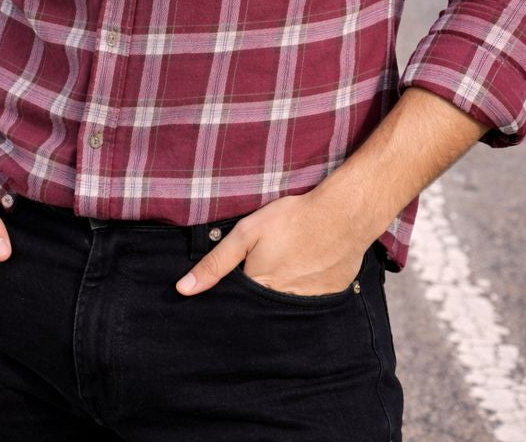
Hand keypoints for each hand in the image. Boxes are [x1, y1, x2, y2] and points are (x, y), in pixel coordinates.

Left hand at [175, 189, 366, 296]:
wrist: (342, 215)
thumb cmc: (292, 219)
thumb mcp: (247, 233)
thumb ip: (216, 263)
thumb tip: (184, 289)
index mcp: (259, 290)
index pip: (238, 306)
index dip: (233, 296)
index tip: (237, 284)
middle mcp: (282, 305)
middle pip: (262, 310)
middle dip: (259, 298)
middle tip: (269, 267)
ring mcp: (308, 304)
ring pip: (286, 309)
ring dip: (283, 295)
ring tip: (290, 267)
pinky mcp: (329, 299)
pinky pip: (311, 303)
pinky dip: (306, 291)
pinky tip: (308, 270)